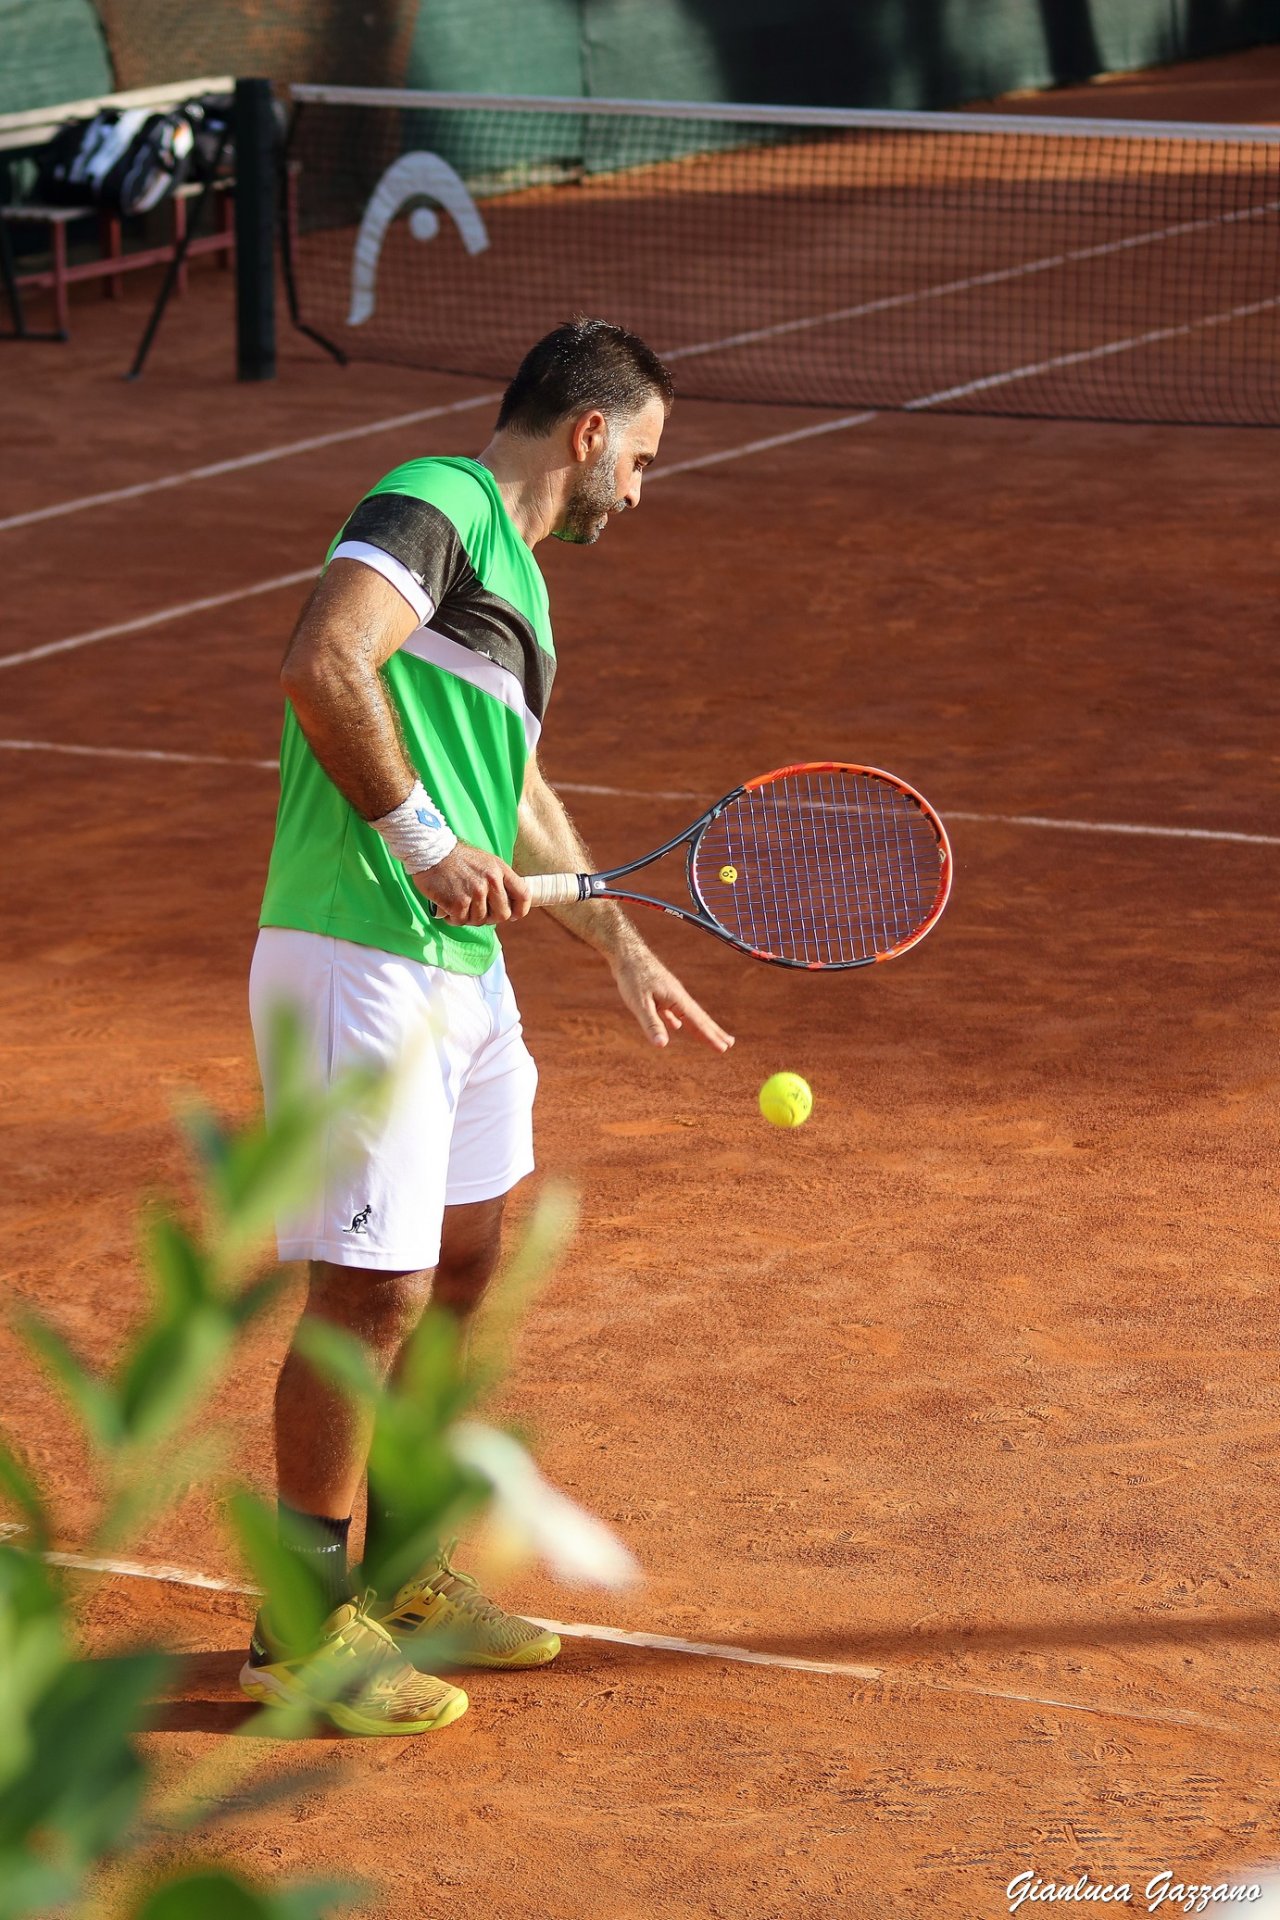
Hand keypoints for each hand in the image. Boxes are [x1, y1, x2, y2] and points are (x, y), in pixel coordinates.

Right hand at [412, 842, 530, 926]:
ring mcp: (475, 892)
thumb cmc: (456, 858)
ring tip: (458, 904)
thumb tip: (507, 903)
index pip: (523, 895)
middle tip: (477, 911)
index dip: (520, 910)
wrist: (430, 851)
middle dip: (490, 918)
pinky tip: (448, 907)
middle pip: (502, 915)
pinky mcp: (458, 902)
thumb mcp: (485, 862)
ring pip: (479, 920)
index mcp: (500, 870)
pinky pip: (461, 921)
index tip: (512, 915)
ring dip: (468, 917)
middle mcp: (490, 881)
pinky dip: (453, 918)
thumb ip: (497, 879)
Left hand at [611, 945, 733, 1051]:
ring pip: (688, 1014)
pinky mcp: (660, 992)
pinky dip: (678, 1020)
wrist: (627, 953)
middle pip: (699, 1018)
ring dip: (699, 1027)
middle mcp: (678, 996)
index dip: (710, 1036)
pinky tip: (676, 1026)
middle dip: (713, 1032)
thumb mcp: (640, 1004)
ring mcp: (670, 993)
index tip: (724, 1048)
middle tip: (729, 1044)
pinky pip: (673, 1010)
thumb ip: (652, 1024)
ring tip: (709, 1037)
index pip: (698, 1022)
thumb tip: (662, 1045)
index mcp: (677, 999)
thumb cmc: (633, 977)